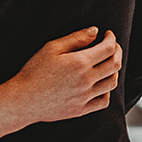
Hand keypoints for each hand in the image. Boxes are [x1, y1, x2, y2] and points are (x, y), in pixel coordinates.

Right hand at [7, 28, 122, 123]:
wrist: (25, 99)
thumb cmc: (35, 70)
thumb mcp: (52, 47)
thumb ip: (76, 38)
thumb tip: (95, 31)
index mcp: (80, 63)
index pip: (108, 49)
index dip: (111, 39)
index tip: (108, 34)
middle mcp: (87, 80)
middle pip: (114, 65)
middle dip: (117, 52)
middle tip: (112, 45)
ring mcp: (86, 97)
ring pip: (112, 83)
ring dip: (114, 70)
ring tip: (108, 63)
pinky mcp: (82, 110)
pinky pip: (104, 101)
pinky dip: (107, 91)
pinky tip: (100, 84)